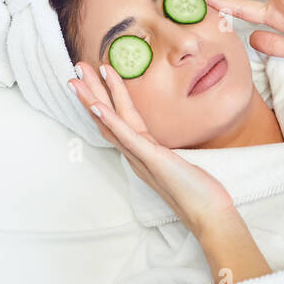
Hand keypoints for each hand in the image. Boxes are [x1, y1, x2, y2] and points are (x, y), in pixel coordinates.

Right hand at [69, 60, 235, 235]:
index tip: (93, 77)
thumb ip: (163, 154)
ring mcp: (140, 157)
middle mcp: (134, 155)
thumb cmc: (196, 191)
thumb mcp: (177, 165)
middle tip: (77, 67)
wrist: (207, 216)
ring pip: (111, 123)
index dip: (102, 98)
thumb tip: (160, 146)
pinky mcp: (152, 159)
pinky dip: (110, 120)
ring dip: (93, 99)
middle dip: (91, 91)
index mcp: (140, 152)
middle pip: (106, 119)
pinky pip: (127, 136)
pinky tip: (98, 106)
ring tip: (78, 80)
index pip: (116, 121)